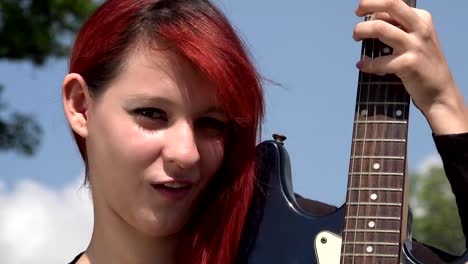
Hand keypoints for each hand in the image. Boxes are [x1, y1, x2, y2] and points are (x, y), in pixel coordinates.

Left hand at [353, 0, 467, 133]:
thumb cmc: (422, 64)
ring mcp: (415, 46)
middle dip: (368, 4)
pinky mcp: (409, 64)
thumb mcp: (416, 39)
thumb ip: (398, 28)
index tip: (360, 11)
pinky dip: (367, 63)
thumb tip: (371, 20)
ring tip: (356, 38)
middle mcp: (420, 28)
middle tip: (356, 14)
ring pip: (380, 28)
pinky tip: (362, 65)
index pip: (393, 3)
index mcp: (422, 19)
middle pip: (391, 4)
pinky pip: (380, 60)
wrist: (439, 91)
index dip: (373, 4)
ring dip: (361, 31)